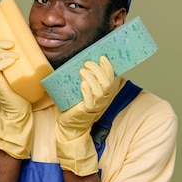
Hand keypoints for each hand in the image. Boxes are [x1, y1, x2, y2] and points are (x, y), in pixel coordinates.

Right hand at [0, 40, 32, 158]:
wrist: (21, 111)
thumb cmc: (26, 93)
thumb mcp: (29, 72)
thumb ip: (32, 62)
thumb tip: (45, 48)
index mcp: (0, 64)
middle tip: (12, 42)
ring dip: (2, 51)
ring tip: (14, 51)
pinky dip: (2, 61)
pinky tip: (12, 60)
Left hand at [56, 56, 117, 175]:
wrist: (70, 124)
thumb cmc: (76, 105)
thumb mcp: (83, 90)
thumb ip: (87, 79)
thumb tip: (84, 63)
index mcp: (104, 92)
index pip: (111, 77)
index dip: (108, 67)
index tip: (101, 57)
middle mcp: (103, 99)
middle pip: (106, 82)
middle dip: (98, 70)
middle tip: (87, 63)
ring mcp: (96, 106)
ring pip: (99, 90)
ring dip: (91, 78)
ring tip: (82, 71)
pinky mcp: (87, 111)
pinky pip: (90, 99)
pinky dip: (87, 90)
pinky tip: (82, 84)